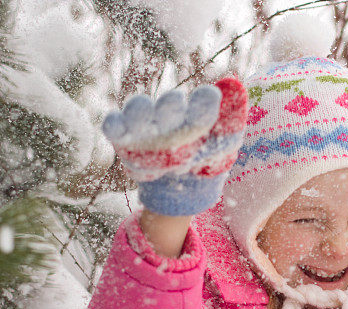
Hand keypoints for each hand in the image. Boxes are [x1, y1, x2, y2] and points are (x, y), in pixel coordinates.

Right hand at [102, 78, 247, 215]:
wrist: (186, 185)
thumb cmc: (207, 154)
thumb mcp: (226, 140)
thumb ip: (232, 116)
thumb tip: (234, 84)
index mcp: (197, 113)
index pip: (201, 103)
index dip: (203, 101)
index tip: (210, 98)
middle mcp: (170, 114)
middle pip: (167, 104)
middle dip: (170, 105)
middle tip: (175, 104)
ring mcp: (146, 125)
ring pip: (139, 110)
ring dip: (140, 111)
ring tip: (145, 114)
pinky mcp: (125, 138)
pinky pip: (115, 127)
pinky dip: (114, 125)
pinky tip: (116, 126)